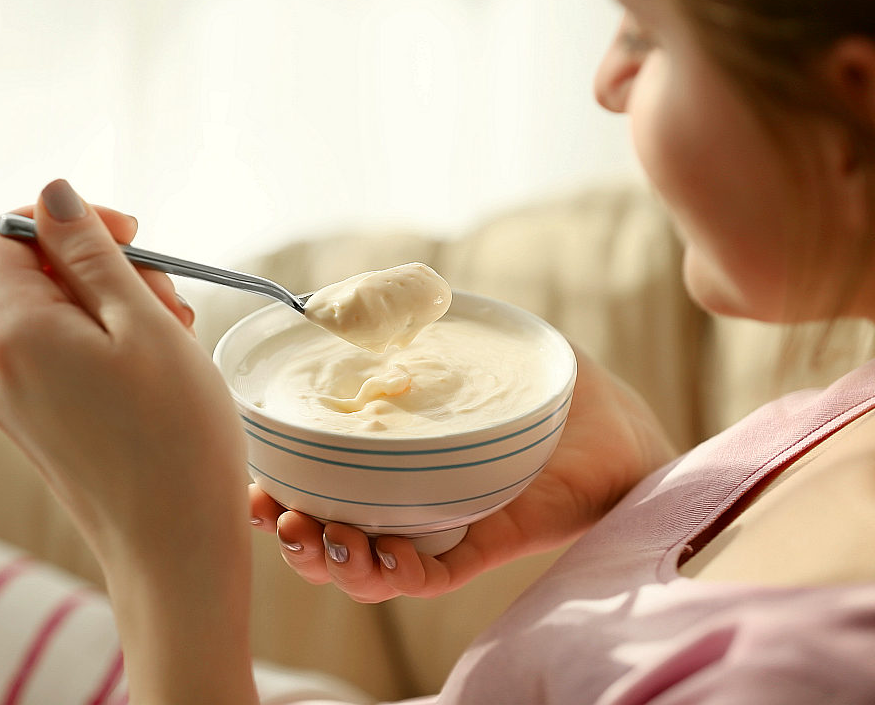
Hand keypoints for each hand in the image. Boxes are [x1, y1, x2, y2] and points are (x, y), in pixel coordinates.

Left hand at [0, 180, 260, 703]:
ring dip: (115, 310)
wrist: (174, 551)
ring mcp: (12, 404)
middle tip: (172, 305)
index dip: (61, 218)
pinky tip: (156, 377)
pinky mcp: (36, 429)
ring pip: (55, 318)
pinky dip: (106, 350)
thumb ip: (89, 252)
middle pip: (34, 276)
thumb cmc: (174, 435)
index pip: (0, 235)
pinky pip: (60, 361)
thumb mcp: (141, 323)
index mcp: (13, 331)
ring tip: (175, 345)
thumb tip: (50, 193)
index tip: (129, 234)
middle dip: (105, 269)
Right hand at [250, 346, 677, 601]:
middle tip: (276, 514)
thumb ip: (415, 323)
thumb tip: (343, 297)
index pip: (322, 485)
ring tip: (318, 536)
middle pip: (332, 535)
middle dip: (292, 534)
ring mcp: (445, 528)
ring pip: (370, 567)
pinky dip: (396, 573)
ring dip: (332, 560)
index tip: (253, 481)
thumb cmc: (547, 388)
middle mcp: (409, 503)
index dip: (279, 490)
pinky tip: (376, 557)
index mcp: (395, 463)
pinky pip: (432, 576)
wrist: (620, 426)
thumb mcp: (472, 345)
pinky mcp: (487, 545)